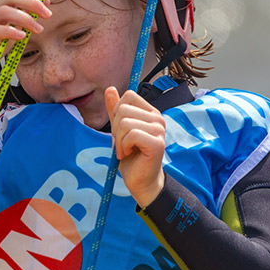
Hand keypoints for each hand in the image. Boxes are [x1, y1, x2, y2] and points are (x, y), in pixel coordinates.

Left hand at [105, 87, 165, 207]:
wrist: (140, 180)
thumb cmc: (130, 155)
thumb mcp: (118, 129)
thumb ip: (114, 110)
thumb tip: (110, 88)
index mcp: (150, 112)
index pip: (129, 95)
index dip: (117, 112)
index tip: (120, 130)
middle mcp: (158, 118)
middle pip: (124, 109)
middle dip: (116, 129)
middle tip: (123, 143)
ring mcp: (159, 130)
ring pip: (125, 122)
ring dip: (119, 140)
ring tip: (125, 150)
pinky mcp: (157, 143)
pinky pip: (131, 135)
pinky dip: (124, 146)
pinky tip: (129, 154)